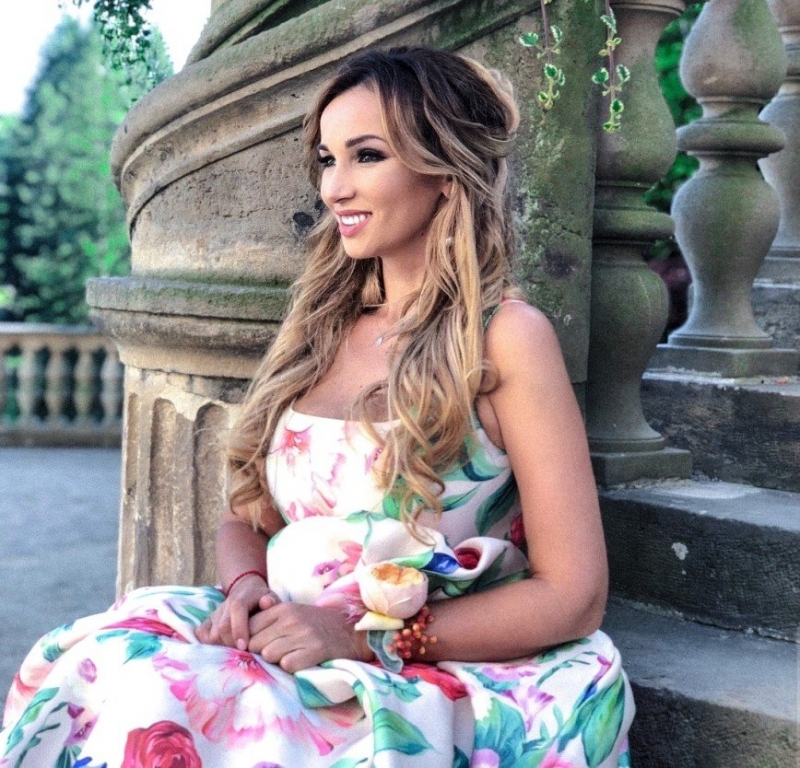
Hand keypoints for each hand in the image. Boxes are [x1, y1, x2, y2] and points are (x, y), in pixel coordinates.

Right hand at [196, 577, 279, 648]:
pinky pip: (201, 634)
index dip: (239, 629)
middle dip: (232, 644)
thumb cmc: (262, 599)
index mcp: (241, 598)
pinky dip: (209, 645)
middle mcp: (225, 605)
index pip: (236, 610)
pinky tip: (223, 650)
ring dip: (223, 647)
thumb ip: (271, 602)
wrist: (247, 591)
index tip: (244, 647)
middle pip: (222, 627)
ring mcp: (214, 614)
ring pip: (211, 635)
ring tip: (236, 654)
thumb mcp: (270, 597)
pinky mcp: (207, 621)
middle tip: (243, 655)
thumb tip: (267, 603)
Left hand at [248, 599, 373, 672]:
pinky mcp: (315, 650)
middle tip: (277, 653)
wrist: (352, 630)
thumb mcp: (294, 613)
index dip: (250, 640)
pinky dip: (292, 667)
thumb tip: (242, 631)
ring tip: (290, 656)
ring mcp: (303, 634)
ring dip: (276, 661)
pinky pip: (287, 665)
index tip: (260, 646)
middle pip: (255, 643)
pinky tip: (301, 661)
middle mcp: (291, 620)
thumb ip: (270, 618)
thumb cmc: (318, 624)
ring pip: (269, 655)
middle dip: (261, 652)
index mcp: (284, 609)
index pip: (250, 627)